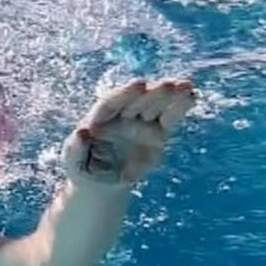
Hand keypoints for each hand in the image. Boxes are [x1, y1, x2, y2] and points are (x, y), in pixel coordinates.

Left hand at [62, 78, 196, 186]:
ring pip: (157, 105)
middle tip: (169, 85)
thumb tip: (82, 132)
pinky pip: (170, 118)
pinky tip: (191, 97)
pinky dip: (180, 108)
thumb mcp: (73, 162)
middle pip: (138, 101)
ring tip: (187, 86)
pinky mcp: (157, 132)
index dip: (125, 93)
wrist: (101, 180)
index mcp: (99, 117)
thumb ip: (75, 148)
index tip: (140, 84)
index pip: (111, 103)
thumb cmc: (84, 167)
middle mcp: (122, 115)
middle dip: (153, 93)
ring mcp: (141, 122)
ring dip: (172, 96)